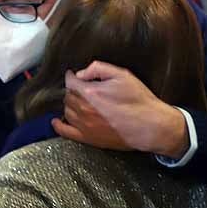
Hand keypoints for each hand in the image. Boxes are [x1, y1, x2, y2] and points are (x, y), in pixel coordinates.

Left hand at [52, 61, 188, 157]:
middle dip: (73, 90)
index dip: (71, 76)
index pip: (70, 81)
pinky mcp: (88, 138)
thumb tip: (81, 73)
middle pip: (68, 96)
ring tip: (77, 101)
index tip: (73, 75)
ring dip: (70, 104)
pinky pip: (66, 132)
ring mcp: (84, 125)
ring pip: (67, 111)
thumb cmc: (139, 100)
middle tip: (80, 88)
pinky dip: (58, 125)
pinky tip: (56, 121)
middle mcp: (83, 109)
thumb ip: (98, 69)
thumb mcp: (122, 75)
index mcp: (90, 92)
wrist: (150, 126)